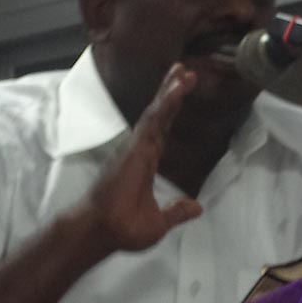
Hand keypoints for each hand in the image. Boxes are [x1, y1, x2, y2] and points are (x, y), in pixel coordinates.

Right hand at [76, 63, 203, 252]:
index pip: (161, 131)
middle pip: (159, 115)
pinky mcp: (135, 147)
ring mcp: (136, 147)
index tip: (181, 92)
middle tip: (185, 71)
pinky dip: (165, 104)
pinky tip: (175, 89)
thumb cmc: (124, 229)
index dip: (171, 111)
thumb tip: (196, 208)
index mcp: (145, 163)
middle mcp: (140, 150)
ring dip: (169, 92)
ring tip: (183, 72)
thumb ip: (177, 211)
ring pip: (156, 113)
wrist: (104, 232)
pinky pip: (153, 121)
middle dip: (170, 92)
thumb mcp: (159, 222)